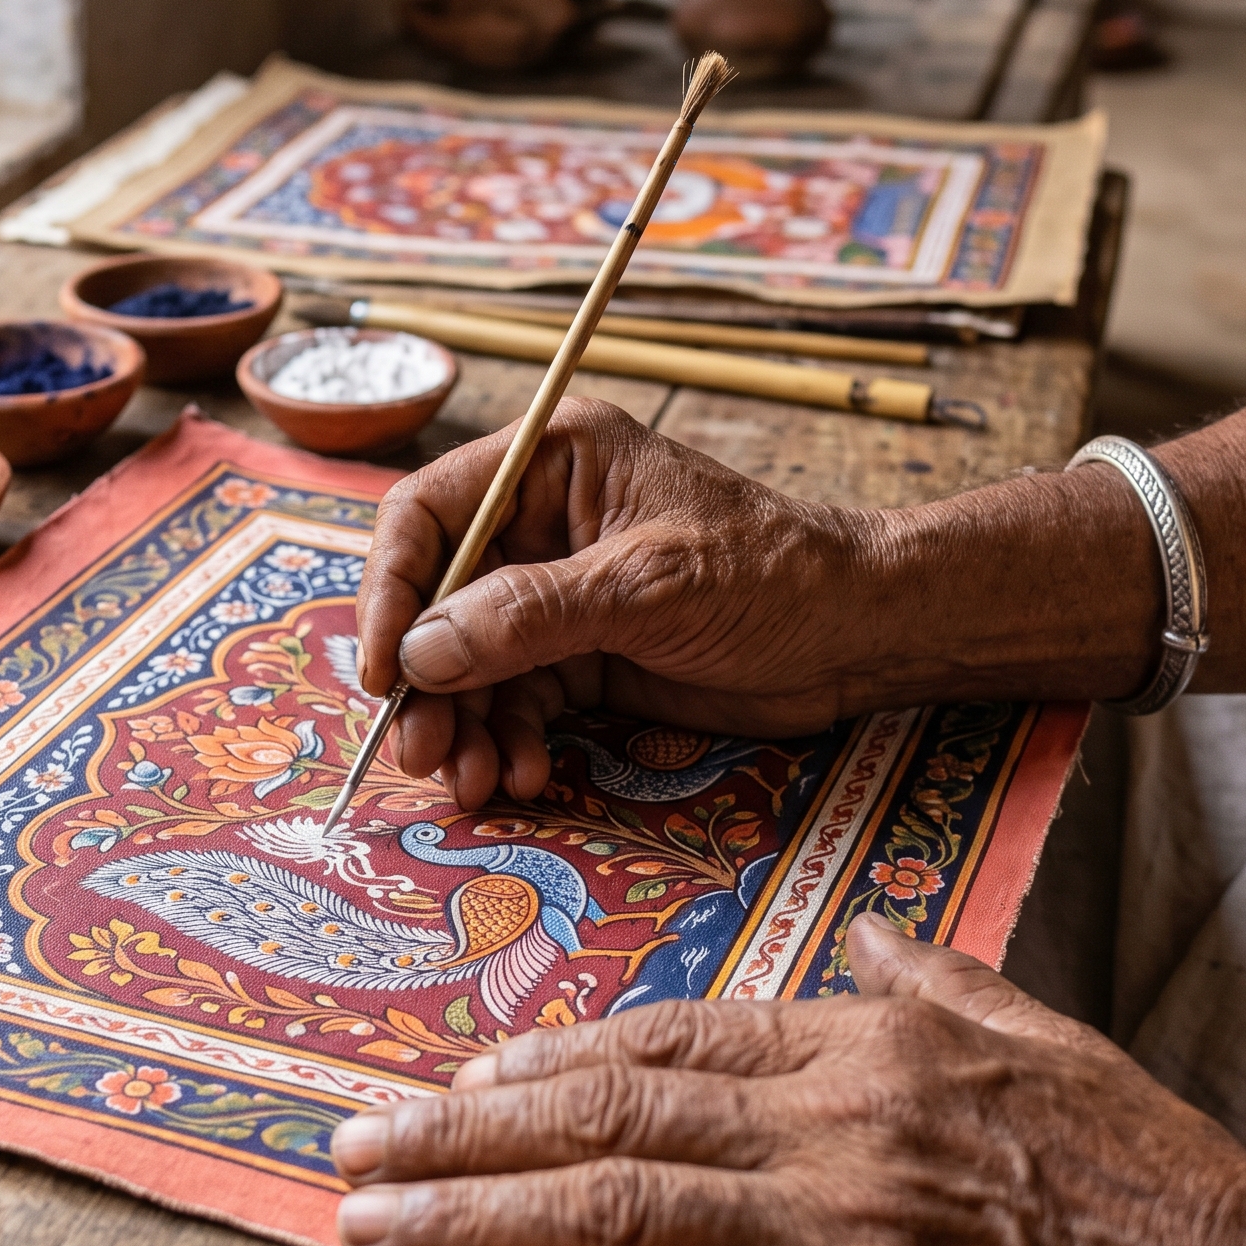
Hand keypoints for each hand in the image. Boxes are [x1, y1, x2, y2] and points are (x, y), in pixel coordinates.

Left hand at [328, 916, 1245, 1245]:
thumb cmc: (1153, 1179)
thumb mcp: (1044, 1036)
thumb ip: (940, 979)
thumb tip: (874, 937)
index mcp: (865, 1041)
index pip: (670, 1033)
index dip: (550, 1058)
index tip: (462, 1078)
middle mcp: (829, 1121)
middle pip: (607, 1111)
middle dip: (462, 1131)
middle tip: (353, 1148)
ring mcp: (837, 1230)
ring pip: (615, 1207)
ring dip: (473, 1221)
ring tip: (369, 1231)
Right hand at [355, 399, 869, 808]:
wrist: (861, 636)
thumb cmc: (773, 576)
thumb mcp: (647, 587)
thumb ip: (529, 615)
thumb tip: (422, 650)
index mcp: (552, 463)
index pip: (428, 514)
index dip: (390, 591)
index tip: (384, 670)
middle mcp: (541, 523)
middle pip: (436, 600)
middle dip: (425, 681)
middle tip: (422, 752)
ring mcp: (558, 594)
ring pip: (469, 663)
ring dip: (463, 726)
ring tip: (473, 783)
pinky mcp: (581, 655)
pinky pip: (515, 701)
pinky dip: (508, 742)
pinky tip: (524, 776)